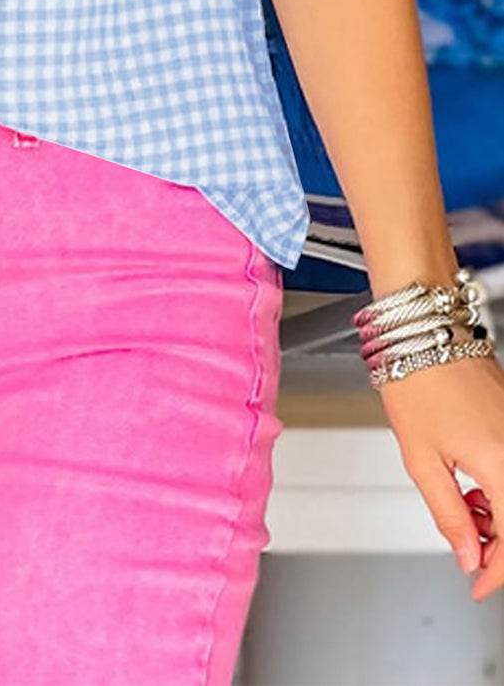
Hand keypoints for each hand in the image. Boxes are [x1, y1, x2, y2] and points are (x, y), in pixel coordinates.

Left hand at [379, 351, 503, 600]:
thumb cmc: (416, 379)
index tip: (476, 584)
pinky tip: (474, 485)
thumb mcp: (421, 458)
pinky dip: (499, 488)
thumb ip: (448, 513)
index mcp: (501, 463)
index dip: (495, 571)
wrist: (421, 328)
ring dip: (499, 516)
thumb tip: (466, 554)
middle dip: (498, 544)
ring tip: (464, 510)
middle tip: (466, 546)